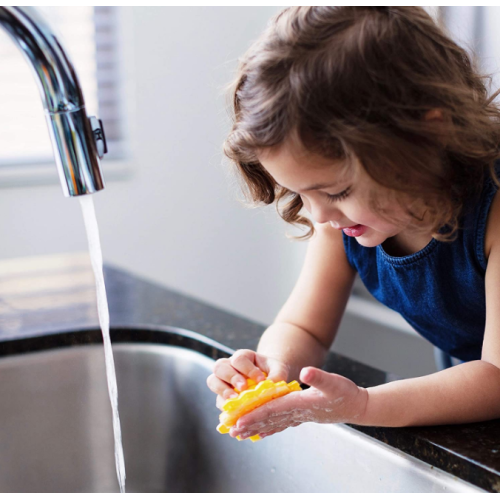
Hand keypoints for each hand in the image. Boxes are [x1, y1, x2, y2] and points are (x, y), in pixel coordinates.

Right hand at [206, 349, 289, 409]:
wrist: (270, 381)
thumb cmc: (273, 372)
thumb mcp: (278, 369)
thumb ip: (277, 374)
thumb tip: (272, 385)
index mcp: (243, 357)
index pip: (239, 359)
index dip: (247, 369)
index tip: (260, 380)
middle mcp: (229, 366)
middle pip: (219, 366)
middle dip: (231, 377)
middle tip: (243, 388)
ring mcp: (223, 381)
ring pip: (213, 381)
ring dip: (222, 391)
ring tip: (234, 399)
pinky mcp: (223, 396)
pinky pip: (218, 399)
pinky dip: (225, 406)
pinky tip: (235, 411)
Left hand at [229, 366, 367, 438]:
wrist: (357, 406)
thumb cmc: (346, 393)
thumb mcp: (334, 382)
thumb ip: (319, 377)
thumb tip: (305, 372)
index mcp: (300, 403)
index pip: (273, 410)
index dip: (255, 414)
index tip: (239, 420)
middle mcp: (297, 412)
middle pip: (268, 419)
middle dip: (249, 424)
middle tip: (231, 430)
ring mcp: (299, 416)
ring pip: (272, 423)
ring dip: (255, 428)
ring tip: (239, 433)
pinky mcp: (302, 416)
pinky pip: (281, 424)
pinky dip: (269, 427)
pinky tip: (260, 432)